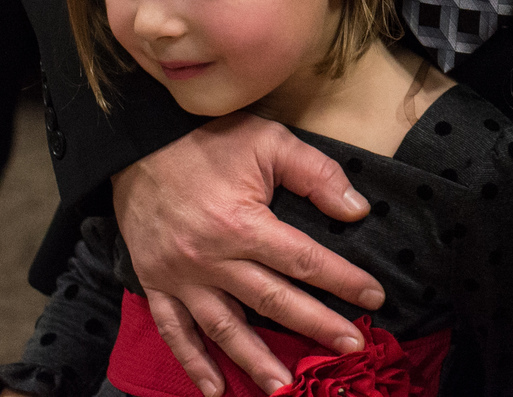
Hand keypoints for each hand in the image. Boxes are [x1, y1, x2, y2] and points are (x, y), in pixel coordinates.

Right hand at [113, 114, 381, 396]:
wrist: (138, 143)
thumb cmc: (208, 141)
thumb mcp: (269, 142)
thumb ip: (316, 175)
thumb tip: (357, 210)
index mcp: (243, 224)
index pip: (305, 261)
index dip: (343, 281)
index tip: (373, 298)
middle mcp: (212, 259)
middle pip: (273, 301)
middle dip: (316, 326)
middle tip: (351, 348)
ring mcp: (181, 277)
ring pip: (224, 328)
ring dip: (256, 361)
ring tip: (285, 388)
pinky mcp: (155, 284)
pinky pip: (174, 331)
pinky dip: (193, 362)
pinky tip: (215, 389)